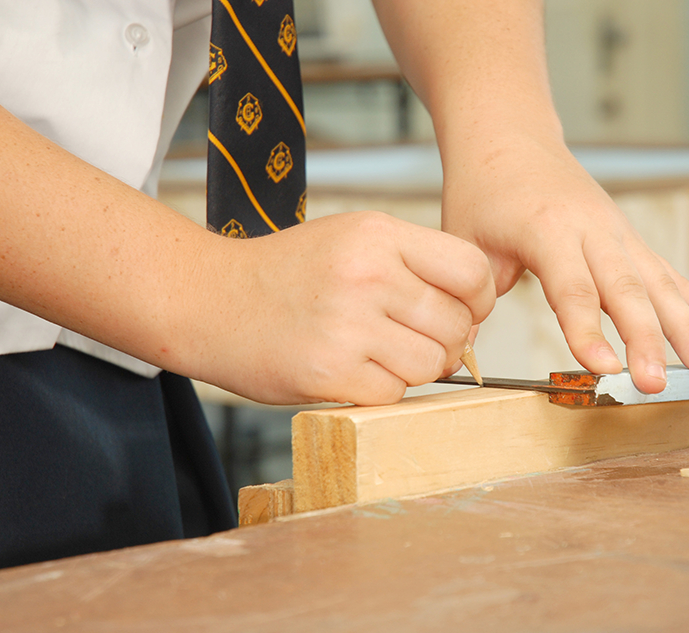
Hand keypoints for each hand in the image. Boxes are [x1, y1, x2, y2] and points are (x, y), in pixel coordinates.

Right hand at [185, 211, 494, 404]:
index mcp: (378, 234)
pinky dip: (383, 391)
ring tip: (382, 355)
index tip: (461, 310)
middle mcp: (367, 274)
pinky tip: (355, 371)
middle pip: (457, 324)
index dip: (478, 299)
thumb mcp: (353, 239)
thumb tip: (474, 319)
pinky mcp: (328, 372)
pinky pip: (394, 394)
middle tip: (412, 339)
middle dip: (448, 341)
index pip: (472, 270)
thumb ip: (415, 266)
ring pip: (432, 364)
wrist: (210, 299)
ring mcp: (347, 325)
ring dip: (417, 370)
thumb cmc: (290, 273)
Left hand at [440, 135, 688, 393]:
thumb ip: (474, 295)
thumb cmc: (482, 190)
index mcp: (546, 228)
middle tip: (657, 383)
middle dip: (646, 340)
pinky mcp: (626, 235)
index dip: (588, 332)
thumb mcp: (464, 239)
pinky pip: (665, 270)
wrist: (509, 136)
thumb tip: (467, 348)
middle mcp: (590, 227)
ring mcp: (614, 230)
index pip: (573, 288)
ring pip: (655, 281)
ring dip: (683, 327)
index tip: (605, 370)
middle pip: (625, 289)